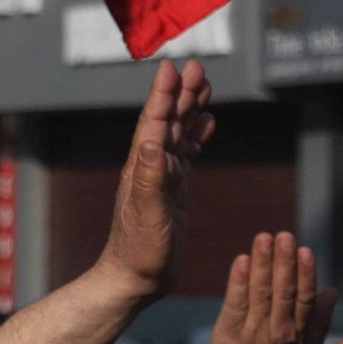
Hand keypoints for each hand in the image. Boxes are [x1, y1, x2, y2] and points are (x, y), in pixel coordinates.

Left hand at [86, 59, 213, 300]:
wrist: (136, 277)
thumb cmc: (139, 249)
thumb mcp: (147, 213)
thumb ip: (150, 178)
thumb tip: (152, 143)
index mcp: (142, 166)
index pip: (154, 122)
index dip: (163, 94)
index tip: (171, 67)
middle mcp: (150, 166)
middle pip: (169, 121)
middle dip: (181, 93)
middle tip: (197, 67)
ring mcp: (162, 177)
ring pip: (179, 134)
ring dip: (190, 109)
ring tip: (204, 86)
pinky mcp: (173, 190)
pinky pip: (187, 154)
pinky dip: (196, 136)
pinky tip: (206, 123)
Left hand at [209, 231, 335, 343]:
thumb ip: (318, 321)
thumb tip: (332, 291)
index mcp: (298, 335)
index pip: (304, 302)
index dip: (305, 277)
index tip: (306, 251)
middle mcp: (276, 332)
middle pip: (282, 294)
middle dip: (283, 265)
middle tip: (284, 236)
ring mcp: (251, 333)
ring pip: (259, 294)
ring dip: (261, 265)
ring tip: (263, 238)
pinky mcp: (227, 333)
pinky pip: (233, 305)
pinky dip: (237, 283)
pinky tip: (239, 261)